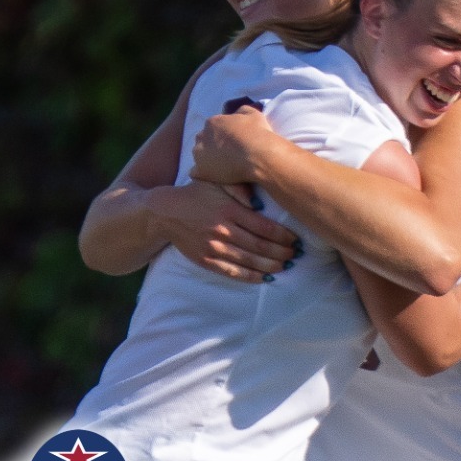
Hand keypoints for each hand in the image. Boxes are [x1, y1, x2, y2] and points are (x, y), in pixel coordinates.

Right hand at [150, 181, 299, 282]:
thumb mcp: (216, 182)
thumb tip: (260, 202)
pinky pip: (233, 272)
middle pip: (260, 247)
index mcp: (229, 210)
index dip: (283, 236)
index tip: (295, 240)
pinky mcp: (206, 260)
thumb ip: (239, 188)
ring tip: (285, 266)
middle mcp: (223, 230)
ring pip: (249, 262)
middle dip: (281, 253)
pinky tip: (264, 278)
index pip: (264, 227)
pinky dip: (251, 277)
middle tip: (295, 254)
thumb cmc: (196, 194)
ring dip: (270, 266)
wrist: (165, 212)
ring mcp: (214, 248)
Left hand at [191, 106, 278, 187]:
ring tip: (224, 166)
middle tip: (228, 153)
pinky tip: (215, 176)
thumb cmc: (258, 134)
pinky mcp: (201, 171)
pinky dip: (204, 173)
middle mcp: (202, 136)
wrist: (259, 156)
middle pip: (204, 140)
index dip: (223, 135)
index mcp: (213, 122)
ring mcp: (199, 154)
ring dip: (208, 159)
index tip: (233, 142)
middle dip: (213, 145)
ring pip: (199, 155)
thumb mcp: (253, 114)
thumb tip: (237, 114)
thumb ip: (241, 111)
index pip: (213, 128)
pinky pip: (195, 172)